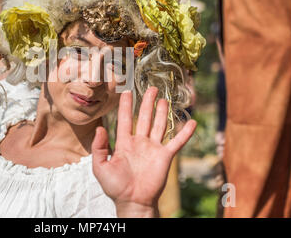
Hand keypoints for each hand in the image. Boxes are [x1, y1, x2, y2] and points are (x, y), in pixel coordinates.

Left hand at [91, 87, 196, 216]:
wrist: (133, 202)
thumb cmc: (115, 187)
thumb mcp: (100, 167)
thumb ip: (99, 148)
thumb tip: (99, 128)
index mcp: (124, 143)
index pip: (125, 119)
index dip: (126, 106)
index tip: (127, 91)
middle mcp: (140, 142)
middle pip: (144, 118)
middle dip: (147, 103)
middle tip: (151, 88)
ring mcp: (153, 148)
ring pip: (159, 125)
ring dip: (162, 112)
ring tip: (165, 99)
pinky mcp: (165, 157)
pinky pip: (177, 142)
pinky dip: (185, 133)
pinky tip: (191, 122)